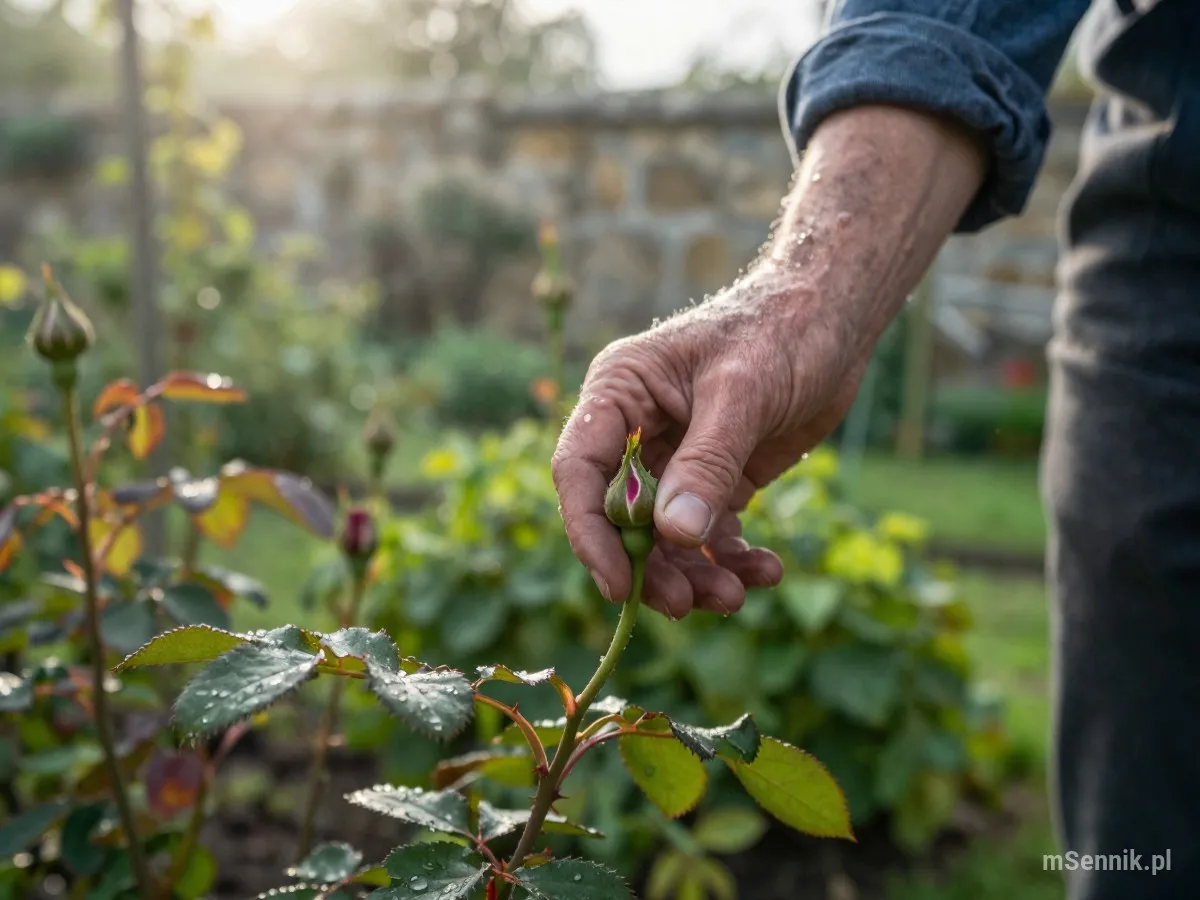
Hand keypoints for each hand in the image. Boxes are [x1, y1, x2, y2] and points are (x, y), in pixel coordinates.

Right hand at [552, 271, 867, 619]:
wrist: (836, 319)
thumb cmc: (782, 331)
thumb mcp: (744, 393)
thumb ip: (708, 463)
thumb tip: (673, 534)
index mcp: (620, 392)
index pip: (580, 471)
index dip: (590, 533)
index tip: (618, 584)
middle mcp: (637, 430)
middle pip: (620, 518)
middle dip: (652, 566)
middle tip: (687, 603)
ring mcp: (676, 459)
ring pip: (665, 537)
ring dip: (695, 573)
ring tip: (737, 594)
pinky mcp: (715, 481)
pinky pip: (709, 535)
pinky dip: (732, 560)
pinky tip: (765, 570)